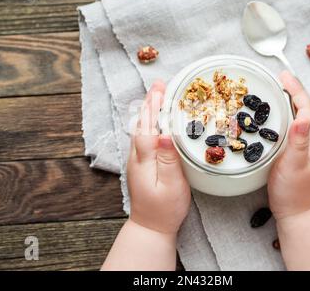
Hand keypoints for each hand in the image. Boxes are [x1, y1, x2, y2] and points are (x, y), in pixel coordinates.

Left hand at [127, 80, 190, 233]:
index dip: (154, 106)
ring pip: (142, 128)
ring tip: (158, 93)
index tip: (161, 88)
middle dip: (151, 102)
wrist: (150, 225)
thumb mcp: (172, 186)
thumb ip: (168, 160)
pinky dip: (150, 121)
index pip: (148, 126)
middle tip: (160, 83)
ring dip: (149, 109)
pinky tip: (155, 118)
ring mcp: (137, 159)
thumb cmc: (164, 208)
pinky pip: (144, 135)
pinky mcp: (141, 163)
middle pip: (142, 123)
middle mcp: (137, 156)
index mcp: (144, 159)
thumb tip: (163, 135)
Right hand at [268, 71, 309, 219]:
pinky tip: (272, 118)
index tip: (284, 76)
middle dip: (292, 91)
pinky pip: (289, 128)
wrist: (297, 212)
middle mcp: (308, 141)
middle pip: (303, 109)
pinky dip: (282, 116)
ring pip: (296, 118)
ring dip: (287, 102)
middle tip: (278, 79)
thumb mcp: (295, 166)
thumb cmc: (295, 191)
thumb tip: (301, 118)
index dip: (296, 90)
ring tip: (274, 92)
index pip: (306, 108)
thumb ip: (298, 142)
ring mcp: (301, 147)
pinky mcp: (293, 153)